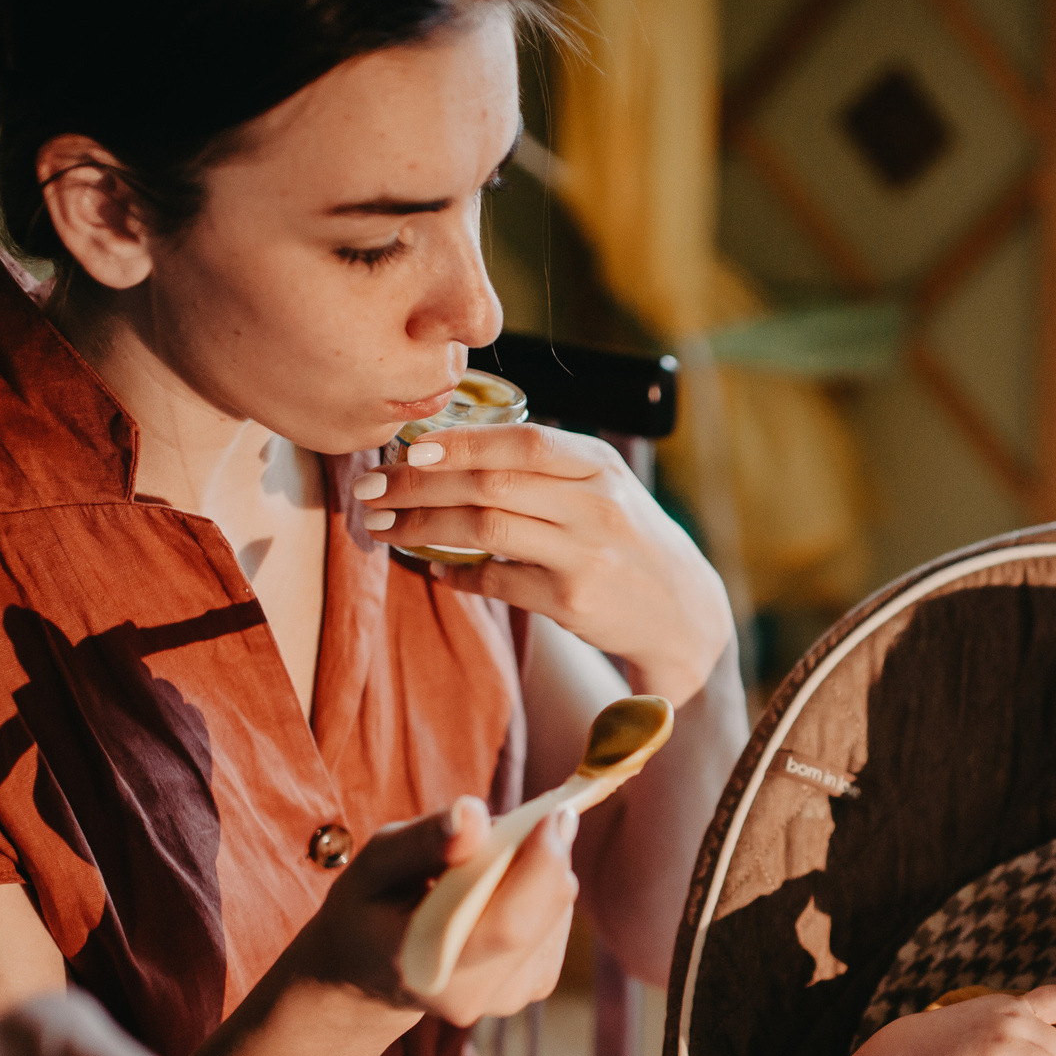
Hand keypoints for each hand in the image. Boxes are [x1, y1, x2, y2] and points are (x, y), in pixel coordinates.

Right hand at [283, 797, 578, 1028]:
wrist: (370, 972)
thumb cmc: (370, 909)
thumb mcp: (376, 864)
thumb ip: (423, 841)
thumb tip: (474, 814)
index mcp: (426, 968)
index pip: (508, 925)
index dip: (540, 866)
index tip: (553, 812)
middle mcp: (474, 995)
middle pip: (543, 912)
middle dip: (543, 852)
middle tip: (516, 820)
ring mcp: (508, 996)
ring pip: (557, 908)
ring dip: (536, 868)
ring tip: (481, 864)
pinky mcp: (534, 985)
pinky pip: (557, 918)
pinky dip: (538, 889)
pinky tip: (497, 890)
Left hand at [354, 424, 731, 706]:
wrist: (684, 613)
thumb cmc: (629, 541)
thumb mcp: (606, 488)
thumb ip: (547, 467)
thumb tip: (452, 448)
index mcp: (599, 466)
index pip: (521, 442)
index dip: (458, 442)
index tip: (407, 447)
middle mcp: (596, 505)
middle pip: (491, 483)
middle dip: (420, 484)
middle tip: (371, 487)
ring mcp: (585, 555)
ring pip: (485, 528)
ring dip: (424, 526)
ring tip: (384, 526)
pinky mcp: (572, 602)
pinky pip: (496, 581)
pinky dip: (456, 574)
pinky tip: (432, 568)